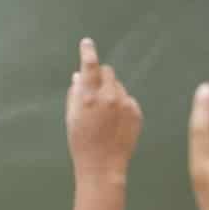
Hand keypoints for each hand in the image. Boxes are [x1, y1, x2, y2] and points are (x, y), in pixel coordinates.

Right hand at [65, 38, 142, 179]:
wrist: (103, 166)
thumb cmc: (82, 143)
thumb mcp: (71, 118)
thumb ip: (75, 94)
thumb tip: (78, 76)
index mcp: (89, 97)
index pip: (89, 65)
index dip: (87, 52)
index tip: (87, 43)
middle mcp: (109, 96)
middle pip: (108, 72)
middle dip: (101, 77)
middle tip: (95, 92)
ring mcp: (125, 104)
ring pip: (119, 86)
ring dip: (112, 92)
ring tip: (105, 116)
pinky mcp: (136, 112)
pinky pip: (128, 100)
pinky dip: (121, 105)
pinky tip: (115, 123)